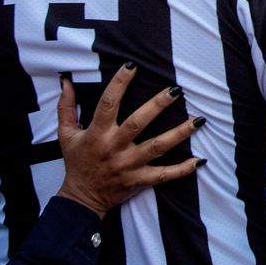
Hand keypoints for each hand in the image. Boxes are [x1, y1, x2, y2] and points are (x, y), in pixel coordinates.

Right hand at [54, 63, 203, 216]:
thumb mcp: (65, 135)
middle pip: (139, 123)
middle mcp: (115, 147)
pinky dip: (183, 169)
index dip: (119, 83)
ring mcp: (129, 165)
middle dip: (158, 106)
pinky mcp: (140, 180)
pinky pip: (164, 175)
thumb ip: (66, 108)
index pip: (108, 103)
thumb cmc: (76, 162)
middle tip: (175, 90)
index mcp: (97, 133)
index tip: (132, 66)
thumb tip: (66, 82)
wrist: (81, 198)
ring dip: (179, 134)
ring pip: (158, 147)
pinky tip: (200, 160)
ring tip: (198, 120)